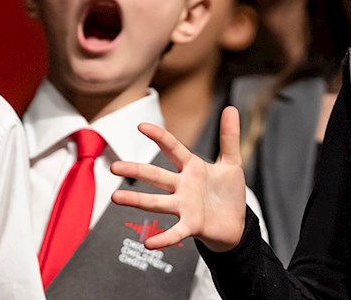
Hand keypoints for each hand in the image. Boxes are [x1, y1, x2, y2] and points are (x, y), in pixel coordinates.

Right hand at [111, 106, 245, 251]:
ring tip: (115, 197)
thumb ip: (229, 137)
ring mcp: (184, 206)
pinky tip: (148, 243)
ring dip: (136, 200)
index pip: (172, 148)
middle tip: (114, 166)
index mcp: (191, 167)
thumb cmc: (228, 192)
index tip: (141, 126)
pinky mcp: (191, 226)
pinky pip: (174, 233)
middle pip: (155, 175)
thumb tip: (231, 107)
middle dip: (135, 170)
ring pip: (157, 202)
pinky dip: (163, 238)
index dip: (159, 137)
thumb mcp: (231, 162)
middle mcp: (183, 186)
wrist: (236, 224)